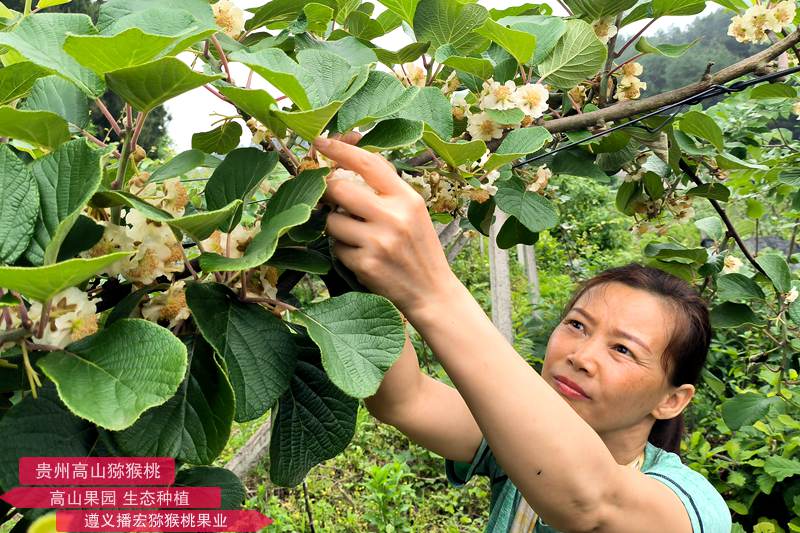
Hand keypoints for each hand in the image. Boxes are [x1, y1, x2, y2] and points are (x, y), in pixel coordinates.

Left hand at [314, 135, 457, 316]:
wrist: (432, 293)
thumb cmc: (419, 248)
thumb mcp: (413, 210)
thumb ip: (387, 185)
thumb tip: (353, 152)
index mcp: (407, 198)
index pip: (369, 163)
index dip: (341, 149)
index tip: (321, 140)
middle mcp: (394, 217)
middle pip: (339, 189)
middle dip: (328, 192)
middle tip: (331, 198)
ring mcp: (379, 241)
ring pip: (331, 221)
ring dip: (336, 227)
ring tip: (357, 236)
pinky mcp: (365, 264)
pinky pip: (336, 248)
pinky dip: (343, 251)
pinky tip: (362, 256)